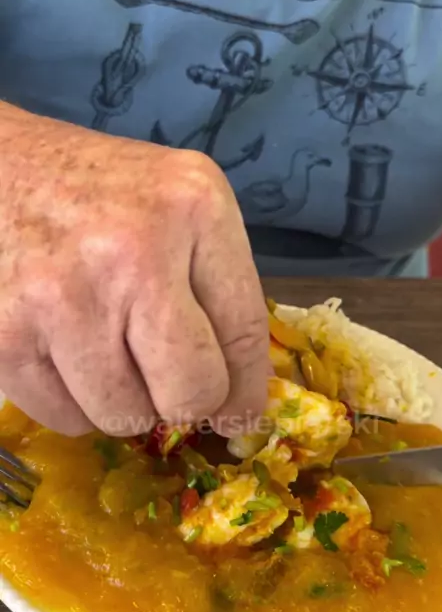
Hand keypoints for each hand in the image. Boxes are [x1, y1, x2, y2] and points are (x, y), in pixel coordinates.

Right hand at [0, 104, 268, 436]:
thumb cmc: (97, 192)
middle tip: (165, 378)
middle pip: (189, 393)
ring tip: (107, 349)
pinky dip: (74, 402)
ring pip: (125, 418)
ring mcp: (61, 299)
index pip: (245, 333)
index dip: (246, 392)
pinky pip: (65, 420)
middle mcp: (131, 253)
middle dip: (184, 400)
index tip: (240, 415)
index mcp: (192, 209)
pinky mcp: (5, 339)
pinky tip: (66, 352)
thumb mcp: (180, 203)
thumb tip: (238, 399)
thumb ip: (219, 286)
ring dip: (125, 401)